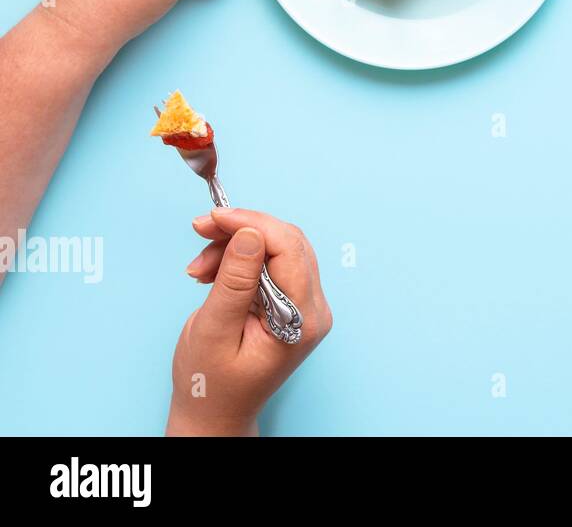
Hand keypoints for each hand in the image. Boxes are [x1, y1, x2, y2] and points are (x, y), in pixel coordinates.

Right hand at [166, 209, 331, 436]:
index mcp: (302, 320)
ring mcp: (306, 305)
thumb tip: (250, 233)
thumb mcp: (213, 331)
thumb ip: (235, 282)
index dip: (253, 224)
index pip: (290, 249)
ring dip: (235, 246)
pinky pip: (270, 263)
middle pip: (287, 243)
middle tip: (200, 231)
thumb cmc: (210, 383)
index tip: (213, 218)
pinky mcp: (291, 302)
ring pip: (277, 248)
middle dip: (241, 231)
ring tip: (198, 269)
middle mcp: (313, 309)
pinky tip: (212, 272)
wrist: (215, 411)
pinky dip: (239, 259)